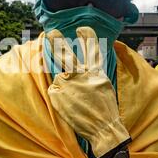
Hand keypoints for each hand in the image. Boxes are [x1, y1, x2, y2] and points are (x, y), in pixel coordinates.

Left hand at [46, 27, 130, 157]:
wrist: (102, 128)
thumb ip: (92, 75)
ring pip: (59, 73)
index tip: (81, 29)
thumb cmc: (105, 110)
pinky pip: (55, 90)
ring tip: (55, 61)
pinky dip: (59, 96)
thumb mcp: (104, 86)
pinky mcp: (58, 93)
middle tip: (52, 32)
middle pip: (68, 55)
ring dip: (57, 69)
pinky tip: (69, 105)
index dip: (87, 37)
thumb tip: (80, 69)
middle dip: (58, 43)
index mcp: (96, 72)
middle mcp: (82, 74)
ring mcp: (68, 83)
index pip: (92, 49)